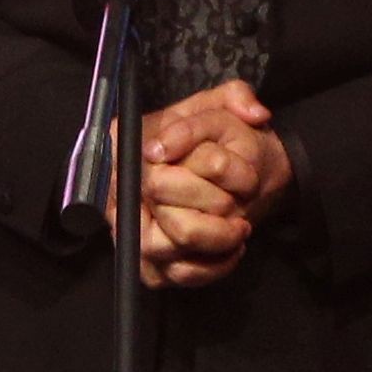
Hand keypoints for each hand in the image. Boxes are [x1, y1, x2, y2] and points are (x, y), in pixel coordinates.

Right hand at [135, 81, 292, 288]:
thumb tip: (252, 114)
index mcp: (126, 143)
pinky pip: (176, 275)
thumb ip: (236, 96)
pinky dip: (212, 267)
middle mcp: (120, 188)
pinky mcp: (149, 265)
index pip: (151, 166)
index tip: (243, 180)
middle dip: (214, 204)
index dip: (197, 175)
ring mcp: (131, 230)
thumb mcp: (223, 106)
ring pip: (167, 247)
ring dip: (215, 239)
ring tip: (240, 228)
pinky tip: (232, 249)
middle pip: (162, 205)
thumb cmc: (216, 140)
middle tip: (241, 202)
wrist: (224, 175)